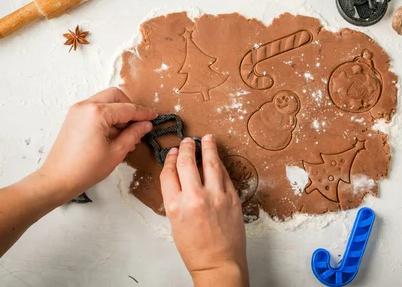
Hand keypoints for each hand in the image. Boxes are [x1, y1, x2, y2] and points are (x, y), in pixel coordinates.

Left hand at [38, 87, 156, 202]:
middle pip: (116, 96)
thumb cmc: (86, 169)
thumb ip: (133, 134)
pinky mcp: (74, 117)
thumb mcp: (116, 152)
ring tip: (127, 134)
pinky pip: (96, 109)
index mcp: (97, 112)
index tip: (155, 116)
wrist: (56, 180)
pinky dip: (108, 117)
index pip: (127, 108)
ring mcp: (78, 110)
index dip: (144, 113)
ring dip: (119, 113)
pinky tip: (114, 135)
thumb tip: (146, 124)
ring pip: (106, 101)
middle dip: (130, 107)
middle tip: (139, 124)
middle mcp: (86, 106)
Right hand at [160, 135, 247, 286]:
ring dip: (208, 147)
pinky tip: (217, 158)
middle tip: (187, 141)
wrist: (218, 263)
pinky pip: (225, 174)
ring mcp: (216, 196)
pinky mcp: (232, 198)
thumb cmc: (195, 249)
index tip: (172, 153)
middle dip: (186, 148)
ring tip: (207, 138)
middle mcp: (195, 198)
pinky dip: (220, 164)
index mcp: (175, 206)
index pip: (169, 173)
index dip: (170, 159)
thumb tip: (181, 177)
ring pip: (210, 163)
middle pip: (187, 163)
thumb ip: (176, 199)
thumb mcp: (175, 223)